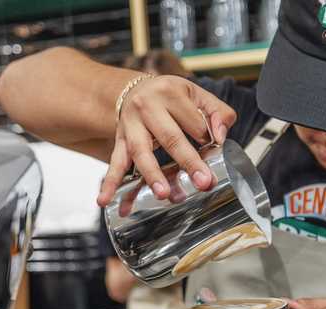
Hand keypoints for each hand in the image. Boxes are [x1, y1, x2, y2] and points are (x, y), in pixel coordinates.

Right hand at [97, 75, 236, 206]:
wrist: (136, 91)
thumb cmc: (172, 97)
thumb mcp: (198, 95)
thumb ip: (218, 113)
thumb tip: (221, 137)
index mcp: (170, 92)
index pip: (194, 121)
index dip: (208, 138)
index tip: (217, 153)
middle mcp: (147, 106)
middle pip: (170, 137)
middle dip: (188, 162)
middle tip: (203, 183)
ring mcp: (130, 125)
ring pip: (141, 152)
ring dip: (152, 175)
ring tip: (163, 194)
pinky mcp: (119, 141)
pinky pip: (115, 163)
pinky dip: (109, 183)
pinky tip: (104, 200)